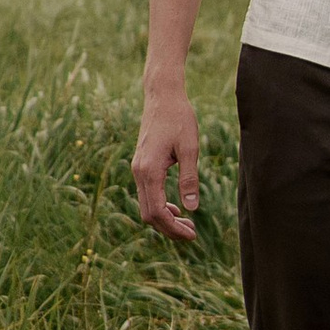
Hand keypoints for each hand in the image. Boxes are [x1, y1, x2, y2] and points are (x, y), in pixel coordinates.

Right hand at [132, 81, 202, 237]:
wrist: (162, 95)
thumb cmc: (179, 118)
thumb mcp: (189, 148)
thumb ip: (189, 179)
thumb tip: (192, 208)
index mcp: (149, 170)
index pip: (158, 212)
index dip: (174, 229)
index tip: (192, 235)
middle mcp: (139, 172)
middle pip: (149, 214)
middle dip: (169, 228)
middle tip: (192, 233)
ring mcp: (137, 168)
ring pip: (146, 206)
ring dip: (165, 219)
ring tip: (187, 223)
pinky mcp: (141, 164)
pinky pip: (147, 194)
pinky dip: (160, 206)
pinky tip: (176, 207)